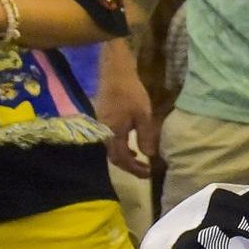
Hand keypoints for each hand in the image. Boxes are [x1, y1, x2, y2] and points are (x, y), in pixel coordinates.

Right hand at [96, 55, 158, 177]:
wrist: (115, 74)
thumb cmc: (131, 93)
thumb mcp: (143, 115)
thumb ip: (145, 136)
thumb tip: (148, 155)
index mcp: (112, 134)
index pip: (122, 159)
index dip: (135, 170)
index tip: (148, 174)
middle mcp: (103, 134)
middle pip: (114, 158)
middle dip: (130, 167)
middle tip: (145, 171)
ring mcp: (100, 128)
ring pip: (111, 150)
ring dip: (125, 158)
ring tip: (140, 161)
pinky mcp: (102, 122)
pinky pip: (110, 141)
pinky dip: (122, 148)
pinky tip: (132, 147)